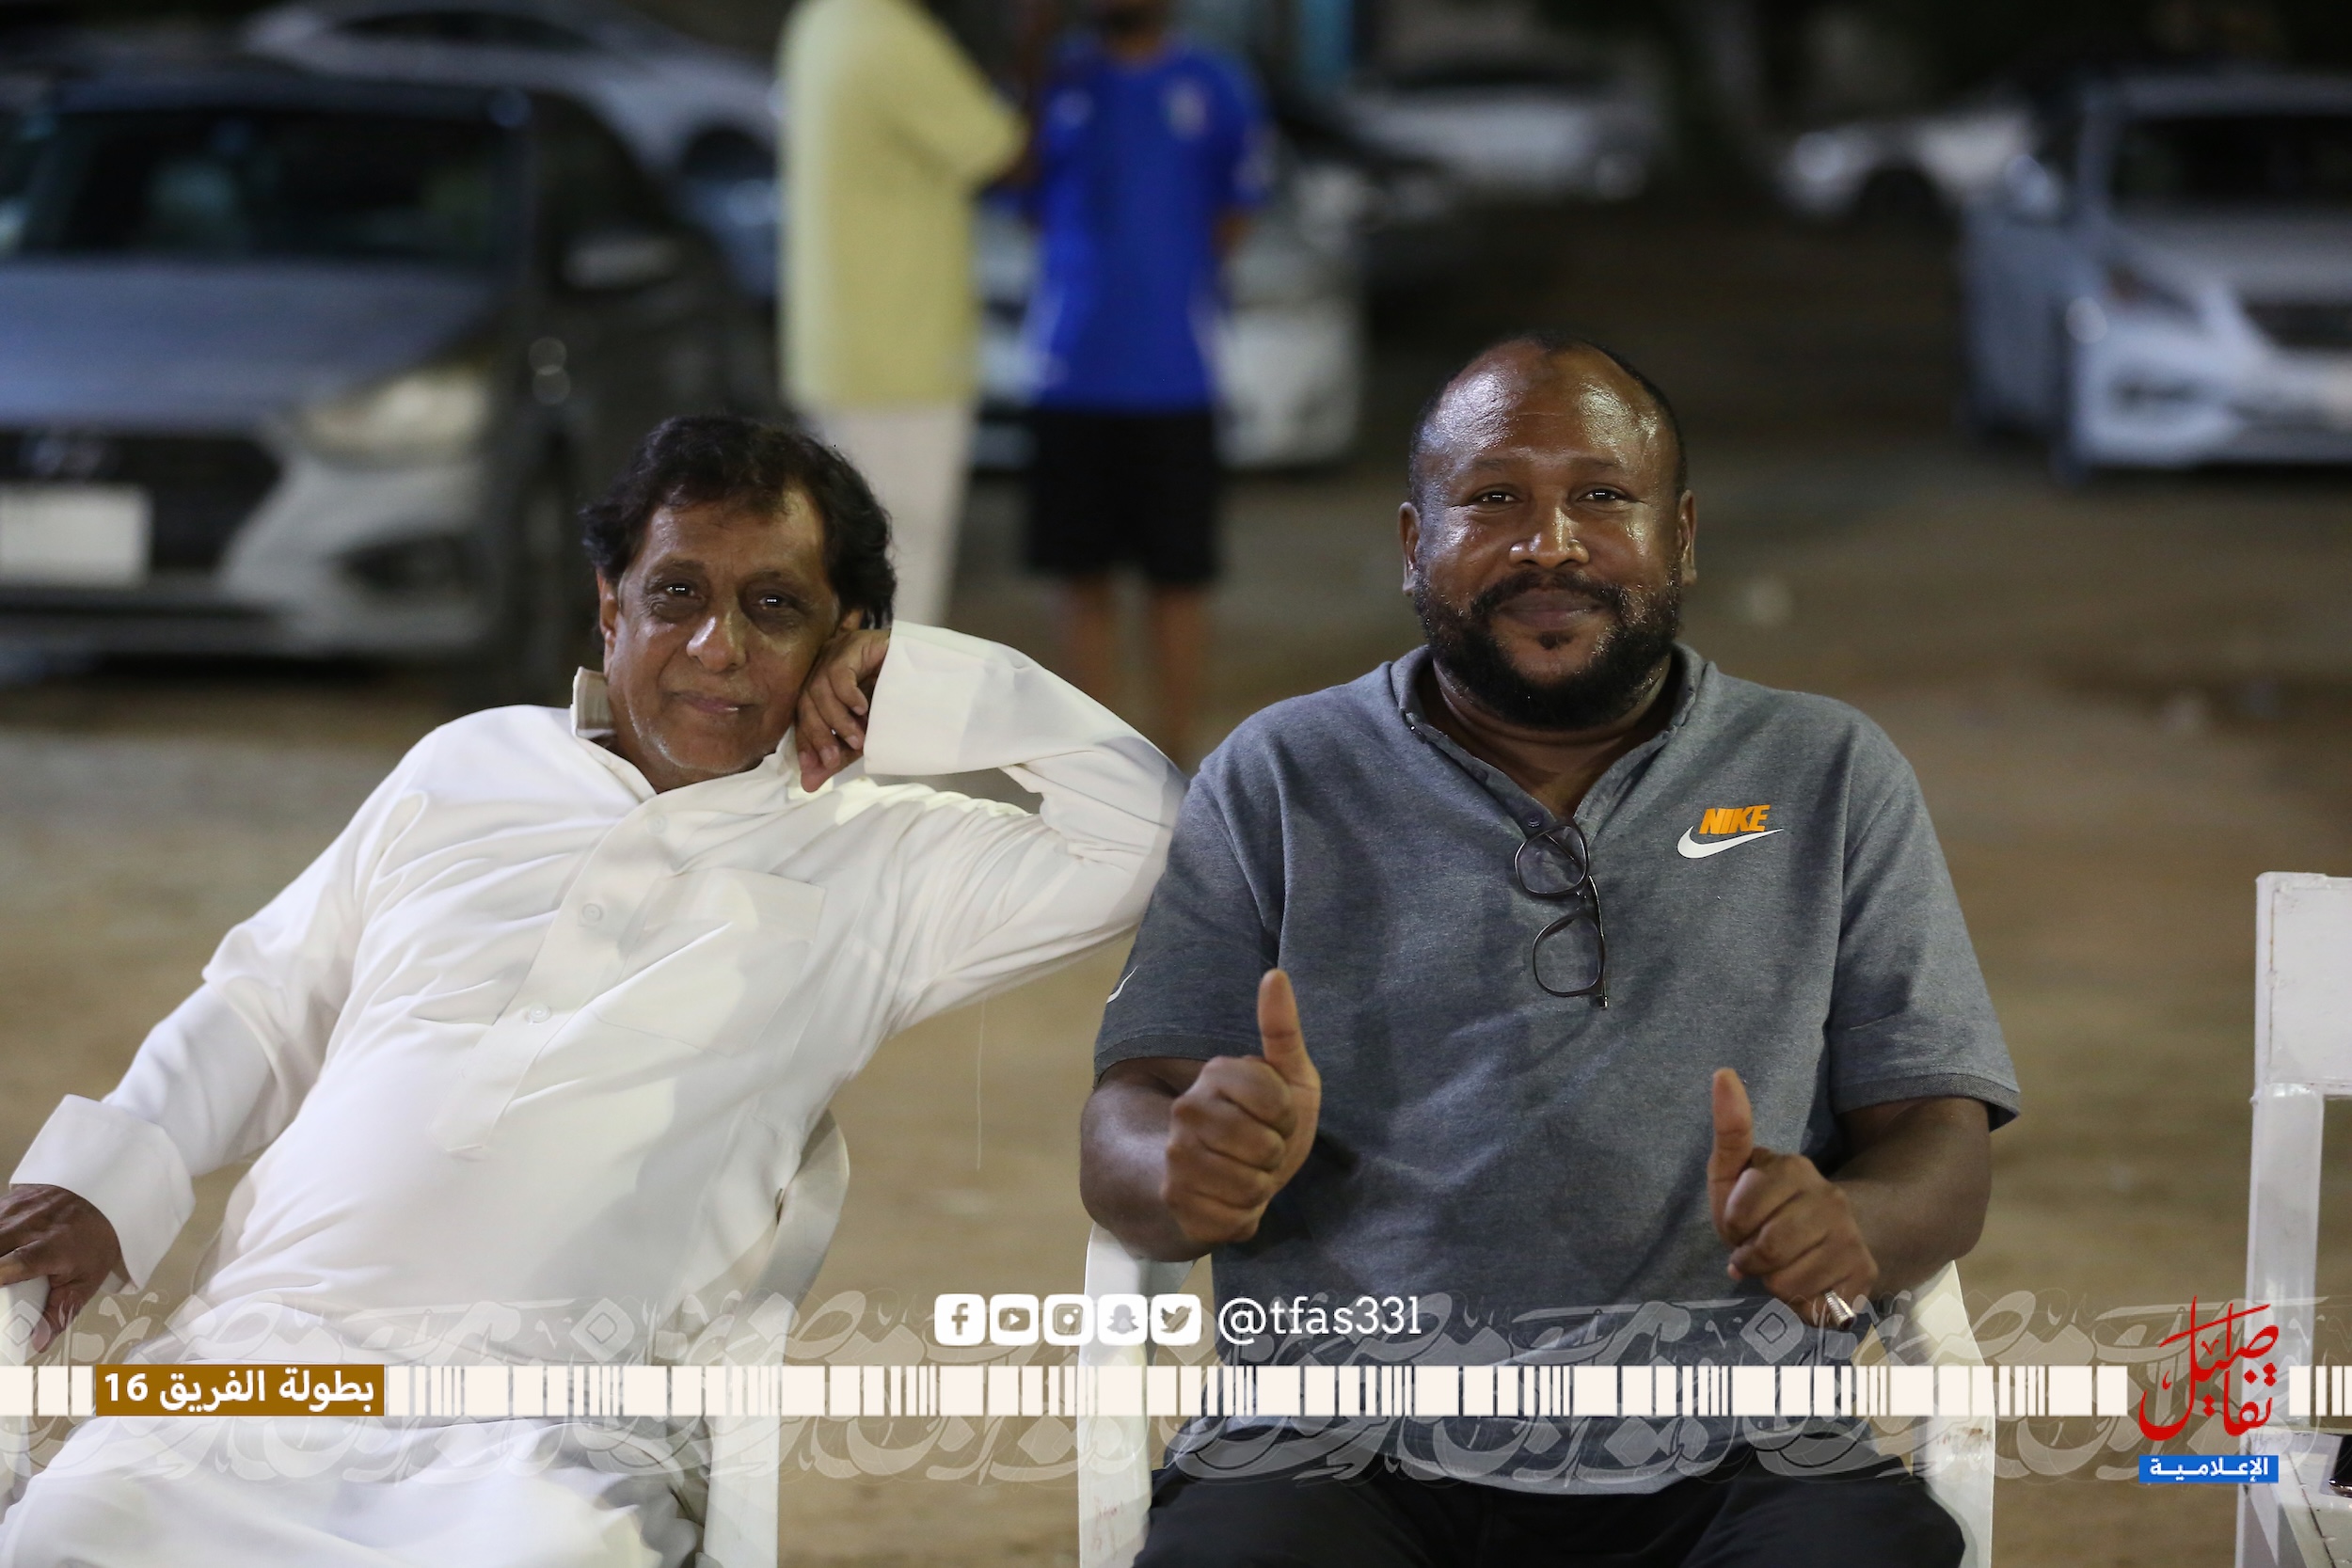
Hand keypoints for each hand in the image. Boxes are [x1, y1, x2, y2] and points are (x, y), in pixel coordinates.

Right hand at [0, 1184, 124, 1351]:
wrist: (104, 1196)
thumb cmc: (95, 1238)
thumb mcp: (87, 1278)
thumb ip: (61, 1311)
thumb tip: (39, 1343)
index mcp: (49, 1248)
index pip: (13, 1264)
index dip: (1, 1276)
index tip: (2, 1292)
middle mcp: (27, 1227)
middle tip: (4, 1287)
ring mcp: (12, 1211)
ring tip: (5, 1276)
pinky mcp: (4, 1202)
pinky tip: (3, 1251)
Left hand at [795, 628, 889, 791]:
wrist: (930, 672)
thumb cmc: (896, 702)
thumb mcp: (864, 734)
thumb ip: (838, 755)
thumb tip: (808, 784)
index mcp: (822, 685)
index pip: (802, 715)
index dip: (804, 742)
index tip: (811, 769)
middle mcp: (824, 666)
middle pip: (806, 703)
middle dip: (818, 735)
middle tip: (833, 759)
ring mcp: (837, 652)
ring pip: (820, 690)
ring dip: (837, 721)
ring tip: (858, 739)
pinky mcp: (854, 645)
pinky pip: (839, 673)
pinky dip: (848, 696)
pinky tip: (863, 708)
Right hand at [1160, 971, 1321, 1247]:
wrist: (1217, 1176)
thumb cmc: (1264, 1124)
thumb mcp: (1287, 1077)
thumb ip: (1282, 1028)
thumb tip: (1276, 974)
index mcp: (1216, 1074)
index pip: (1277, 1103)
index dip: (1288, 1118)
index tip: (1275, 1118)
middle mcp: (1187, 1111)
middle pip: (1264, 1146)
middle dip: (1275, 1155)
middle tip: (1261, 1150)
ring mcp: (1177, 1156)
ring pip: (1251, 1185)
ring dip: (1261, 1186)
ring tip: (1247, 1174)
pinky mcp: (1175, 1201)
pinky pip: (1236, 1218)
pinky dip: (1245, 1216)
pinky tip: (1230, 1200)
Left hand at [1708, 1069, 1877, 1326]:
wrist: (1830, 1237)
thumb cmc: (1765, 1207)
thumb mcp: (1737, 1170)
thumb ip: (1730, 1128)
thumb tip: (1722, 1072)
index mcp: (1795, 1169)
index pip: (1740, 1213)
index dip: (1732, 1225)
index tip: (1741, 1221)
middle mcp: (1830, 1201)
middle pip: (1766, 1250)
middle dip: (1751, 1258)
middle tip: (1759, 1247)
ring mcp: (1851, 1240)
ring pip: (1787, 1282)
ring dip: (1773, 1281)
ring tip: (1782, 1264)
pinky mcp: (1864, 1278)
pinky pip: (1811, 1307)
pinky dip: (1799, 1302)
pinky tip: (1807, 1282)